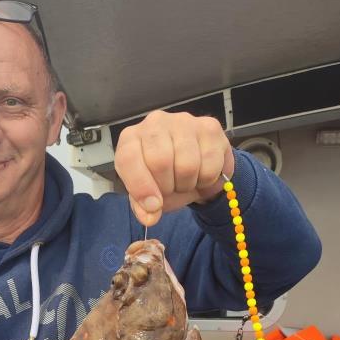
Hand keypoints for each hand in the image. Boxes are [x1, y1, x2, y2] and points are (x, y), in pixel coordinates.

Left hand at [114, 111, 234, 226]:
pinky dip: (207, 179)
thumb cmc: (165, 178)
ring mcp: (184, 122)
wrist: (196, 165)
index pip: (129, 158)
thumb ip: (143, 207)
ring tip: (185, 180)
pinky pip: (210, 164)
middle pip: (160, 161)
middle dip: (167, 187)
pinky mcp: (210, 126)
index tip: (153, 206)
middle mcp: (155, 123)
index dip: (141, 186)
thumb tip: (150, 217)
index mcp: (131, 139)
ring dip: (187, 184)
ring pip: (187, 165)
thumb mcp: (147, 195)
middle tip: (171, 189)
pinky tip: (202, 173)